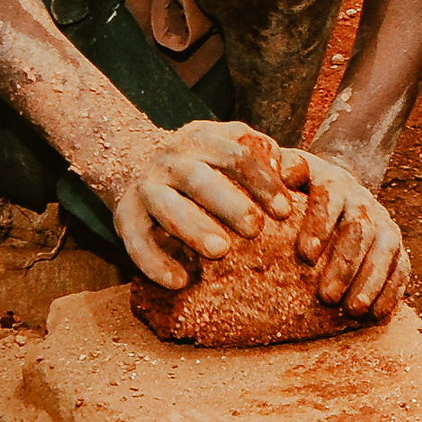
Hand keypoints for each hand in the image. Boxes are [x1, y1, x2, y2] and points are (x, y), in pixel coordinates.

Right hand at [107, 120, 304, 288]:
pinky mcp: (123, 214)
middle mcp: (170, 159)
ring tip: (219, 251)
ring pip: (164, 205)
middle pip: (199, 178)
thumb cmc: (207, 164)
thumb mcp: (233, 148)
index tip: (285, 211)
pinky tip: (179, 282)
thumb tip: (298, 170)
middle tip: (255, 229)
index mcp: (202, 139)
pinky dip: (154, 262)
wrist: (137, 161)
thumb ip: (266, 157)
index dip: (262, 181)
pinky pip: (134, 240)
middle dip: (227, 203)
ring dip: (191, 228)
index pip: (236, 154)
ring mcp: (145, 186)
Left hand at [285, 150, 412, 316]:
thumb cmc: (295, 191)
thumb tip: (268, 166)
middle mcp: (361, 201)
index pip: (330, 197)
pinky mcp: (396, 246)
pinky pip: (401, 267)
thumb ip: (276, 170)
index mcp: (332, 182)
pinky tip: (377, 314)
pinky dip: (391, 290)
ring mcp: (383, 223)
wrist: (332, 190)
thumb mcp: (283, 174)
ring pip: (385, 249)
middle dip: (345, 264)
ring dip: (371, 281)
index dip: (320, 225)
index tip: (306, 255)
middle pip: (360, 229)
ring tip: (353, 309)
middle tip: (326, 296)